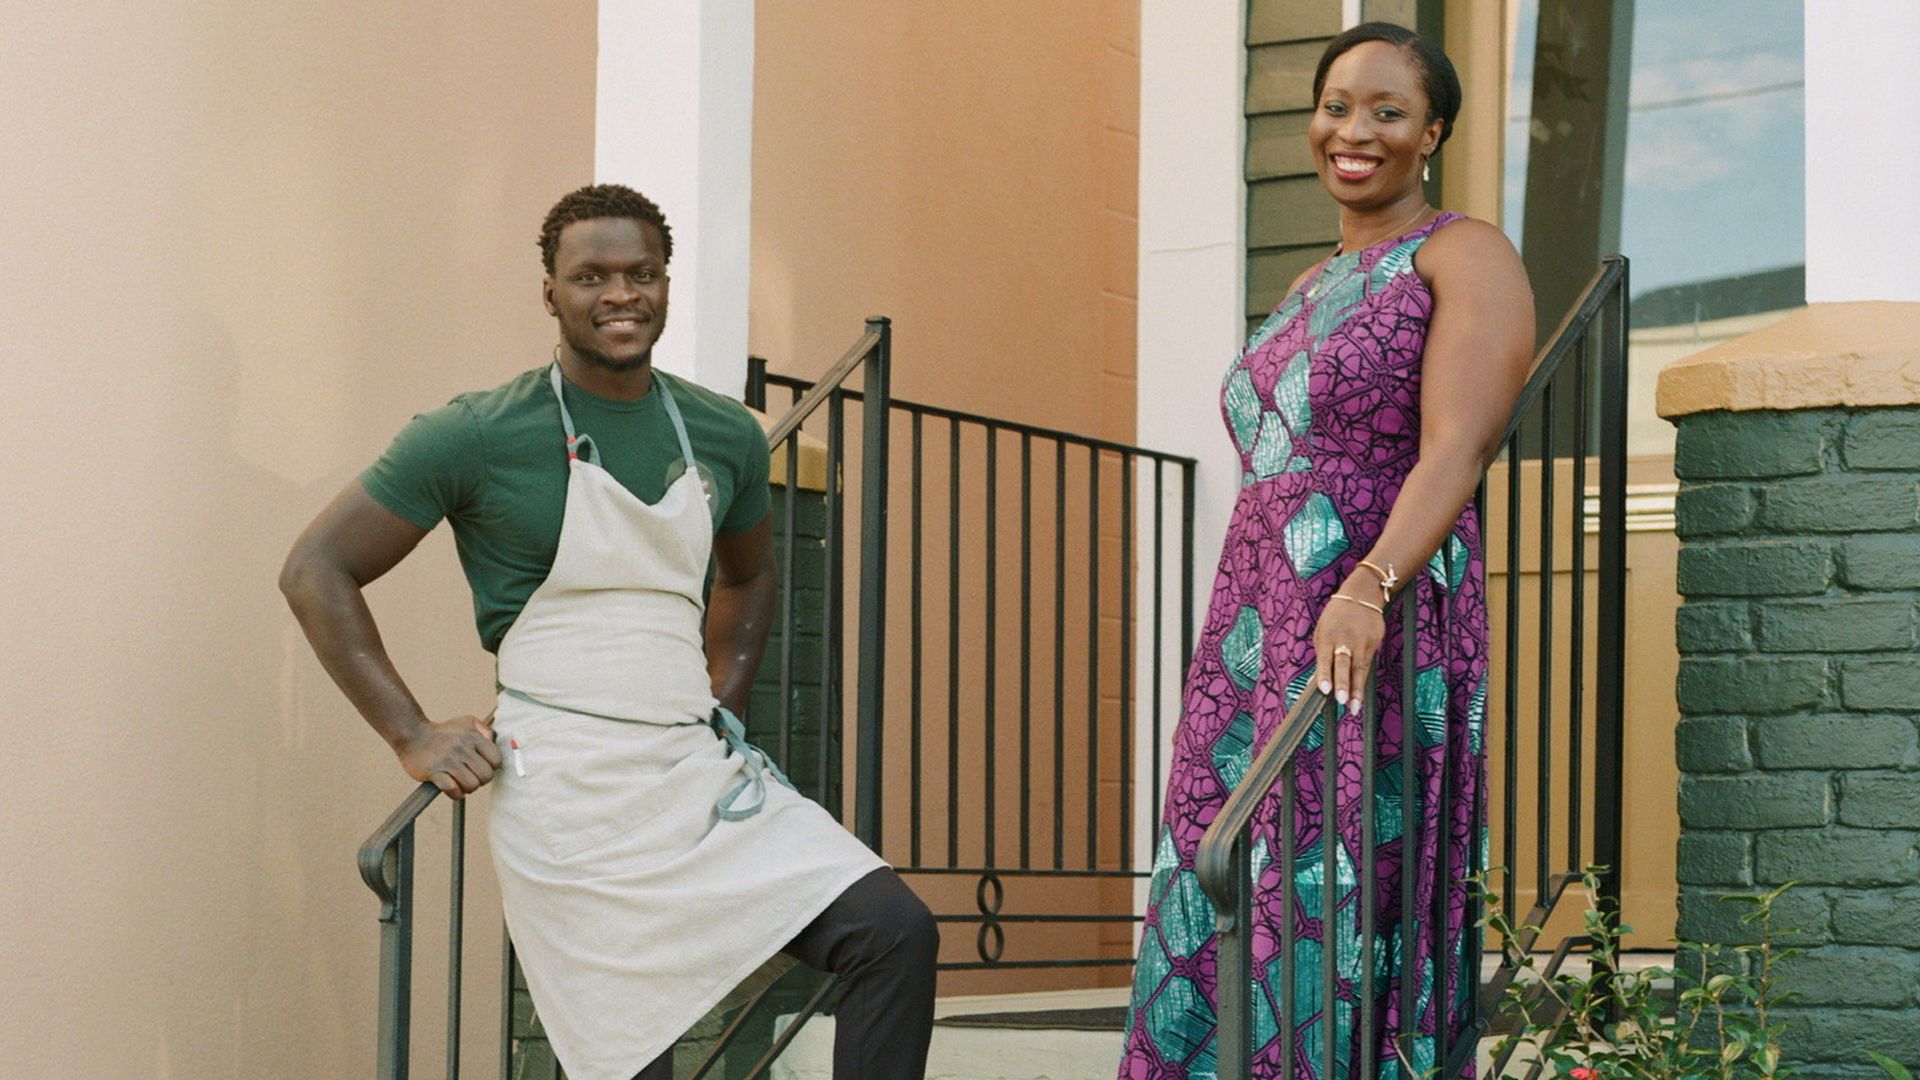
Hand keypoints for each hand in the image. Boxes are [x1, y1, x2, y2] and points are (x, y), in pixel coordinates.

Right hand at [395, 714, 502, 798]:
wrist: (412, 734)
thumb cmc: (442, 732)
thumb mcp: (467, 722)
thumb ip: (485, 730)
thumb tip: (493, 743)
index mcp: (472, 737)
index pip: (496, 760)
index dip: (491, 767)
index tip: (481, 768)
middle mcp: (462, 747)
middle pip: (486, 776)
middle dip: (480, 780)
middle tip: (470, 777)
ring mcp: (447, 760)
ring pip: (471, 785)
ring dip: (467, 788)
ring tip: (460, 782)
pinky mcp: (434, 771)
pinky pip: (453, 790)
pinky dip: (455, 793)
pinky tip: (451, 787)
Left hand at [1313, 587, 1385, 715]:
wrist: (1361, 596)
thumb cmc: (1336, 617)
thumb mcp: (1322, 629)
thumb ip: (1322, 652)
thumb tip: (1321, 678)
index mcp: (1327, 635)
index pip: (1325, 658)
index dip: (1325, 675)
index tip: (1325, 690)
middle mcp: (1345, 639)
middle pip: (1344, 664)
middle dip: (1343, 683)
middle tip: (1342, 701)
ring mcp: (1362, 641)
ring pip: (1359, 669)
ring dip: (1356, 690)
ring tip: (1354, 707)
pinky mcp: (1374, 643)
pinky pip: (1366, 665)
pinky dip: (1362, 681)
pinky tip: (1359, 695)